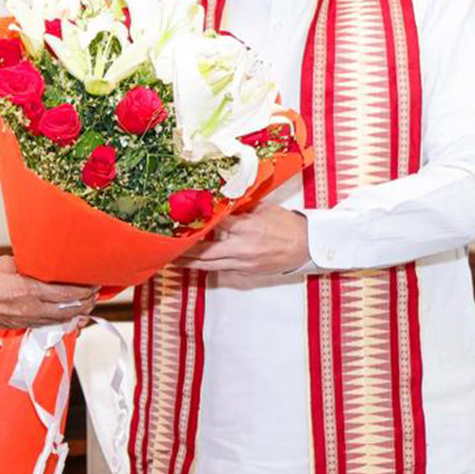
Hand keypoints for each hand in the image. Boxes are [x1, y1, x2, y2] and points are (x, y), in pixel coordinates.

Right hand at [0, 256, 97, 330]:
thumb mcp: (6, 264)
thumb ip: (28, 265)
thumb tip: (42, 261)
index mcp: (28, 290)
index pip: (66, 294)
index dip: (84, 291)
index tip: (94, 285)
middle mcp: (29, 309)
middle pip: (67, 311)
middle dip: (85, 304)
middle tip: (94, 297)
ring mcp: (24, 320)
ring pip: (58, 322)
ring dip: (74, 315)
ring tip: (85, 308)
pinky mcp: (18, 327)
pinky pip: (45, 326)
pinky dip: (58, 322)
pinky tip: (65, 318)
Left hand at [174, 205, 308, 275]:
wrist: (307, 246)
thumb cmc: (286, 224)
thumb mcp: (263, 207)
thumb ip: (239, 207)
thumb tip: (218, 201)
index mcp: (247, 228)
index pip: (214, 224)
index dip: (196, 222)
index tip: (180, 217)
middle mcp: (243, 248)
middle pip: (205, 251)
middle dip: (184, 250)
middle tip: (167, 246)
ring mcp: (244, 263)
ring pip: (209, 265)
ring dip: (189, 263)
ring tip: (172, 259)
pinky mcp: (246, 273)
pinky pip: (221, 270)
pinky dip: (206, 267)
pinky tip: (193, 264)